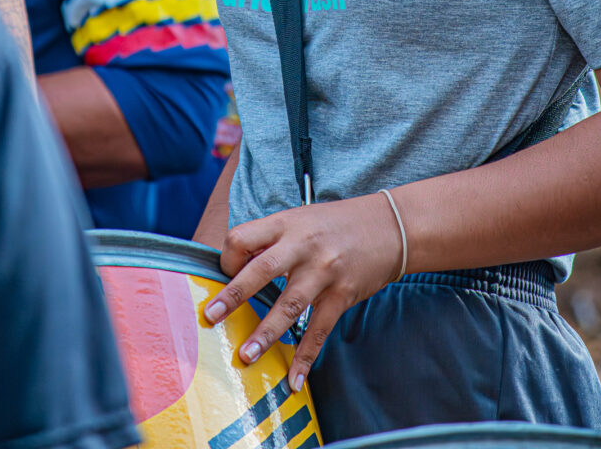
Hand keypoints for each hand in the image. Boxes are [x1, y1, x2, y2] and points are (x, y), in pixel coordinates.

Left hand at [203, 191, 402, 390]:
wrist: (389, 226)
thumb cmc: (337, 223)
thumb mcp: (301, 219)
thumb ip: (273, 241)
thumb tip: (239, 269)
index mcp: (286, 224)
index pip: (243, 238)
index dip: (228, 258)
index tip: (226, 275)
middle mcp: (303, 245)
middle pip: (261, 270)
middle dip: (234, 295)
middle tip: (211, 316)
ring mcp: (324, 270)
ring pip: (289, 305)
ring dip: (265, 333)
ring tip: (246, 356)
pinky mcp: (343, 294)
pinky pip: (319, 330)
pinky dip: (306, 357)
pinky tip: (294, 380)